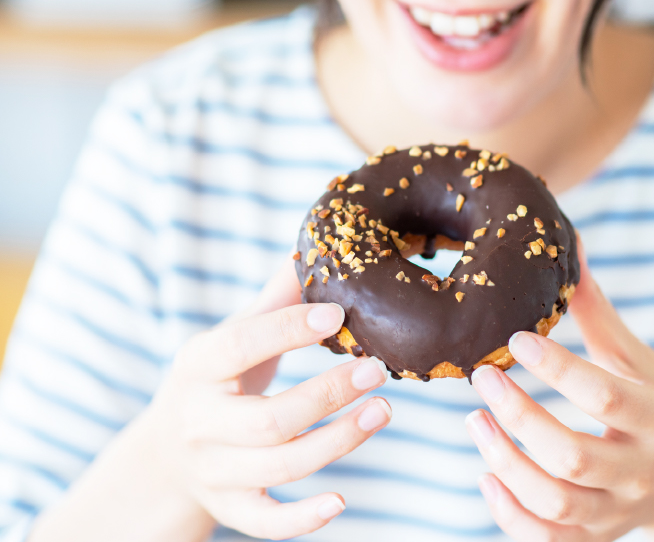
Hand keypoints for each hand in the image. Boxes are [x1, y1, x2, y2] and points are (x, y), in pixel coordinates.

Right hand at [149, 257, 392, 539]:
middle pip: (270, 419)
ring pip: (280, 467)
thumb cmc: (213, 382)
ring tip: (383, 411)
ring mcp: (214, 471)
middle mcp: (201, 423)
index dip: (288, 329)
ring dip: (337, 442)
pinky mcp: (230, 508)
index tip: (338, 313)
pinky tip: (341, 501)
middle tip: (378, 370)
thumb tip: (312, 247)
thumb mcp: (228, 339)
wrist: (162, 455)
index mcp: (198, 367)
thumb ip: (273, 302)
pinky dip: (302, 518)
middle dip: (328, 395)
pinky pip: (266, 522)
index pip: (240, 346)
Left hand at [465, 240, 653, 541]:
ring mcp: (616, 512)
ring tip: (473, 421)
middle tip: (483, 376)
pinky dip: (511, 514)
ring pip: (555, 503)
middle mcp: (639, 472)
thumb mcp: (642, 362)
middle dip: (520, 416)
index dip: (558, 368)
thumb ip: (599, 316)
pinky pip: (549, 540)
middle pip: (572, 455)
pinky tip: (485, 475)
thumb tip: (572, 248)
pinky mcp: (596, 536)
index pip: (606, 396)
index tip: (516, 338)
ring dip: (505, 463)